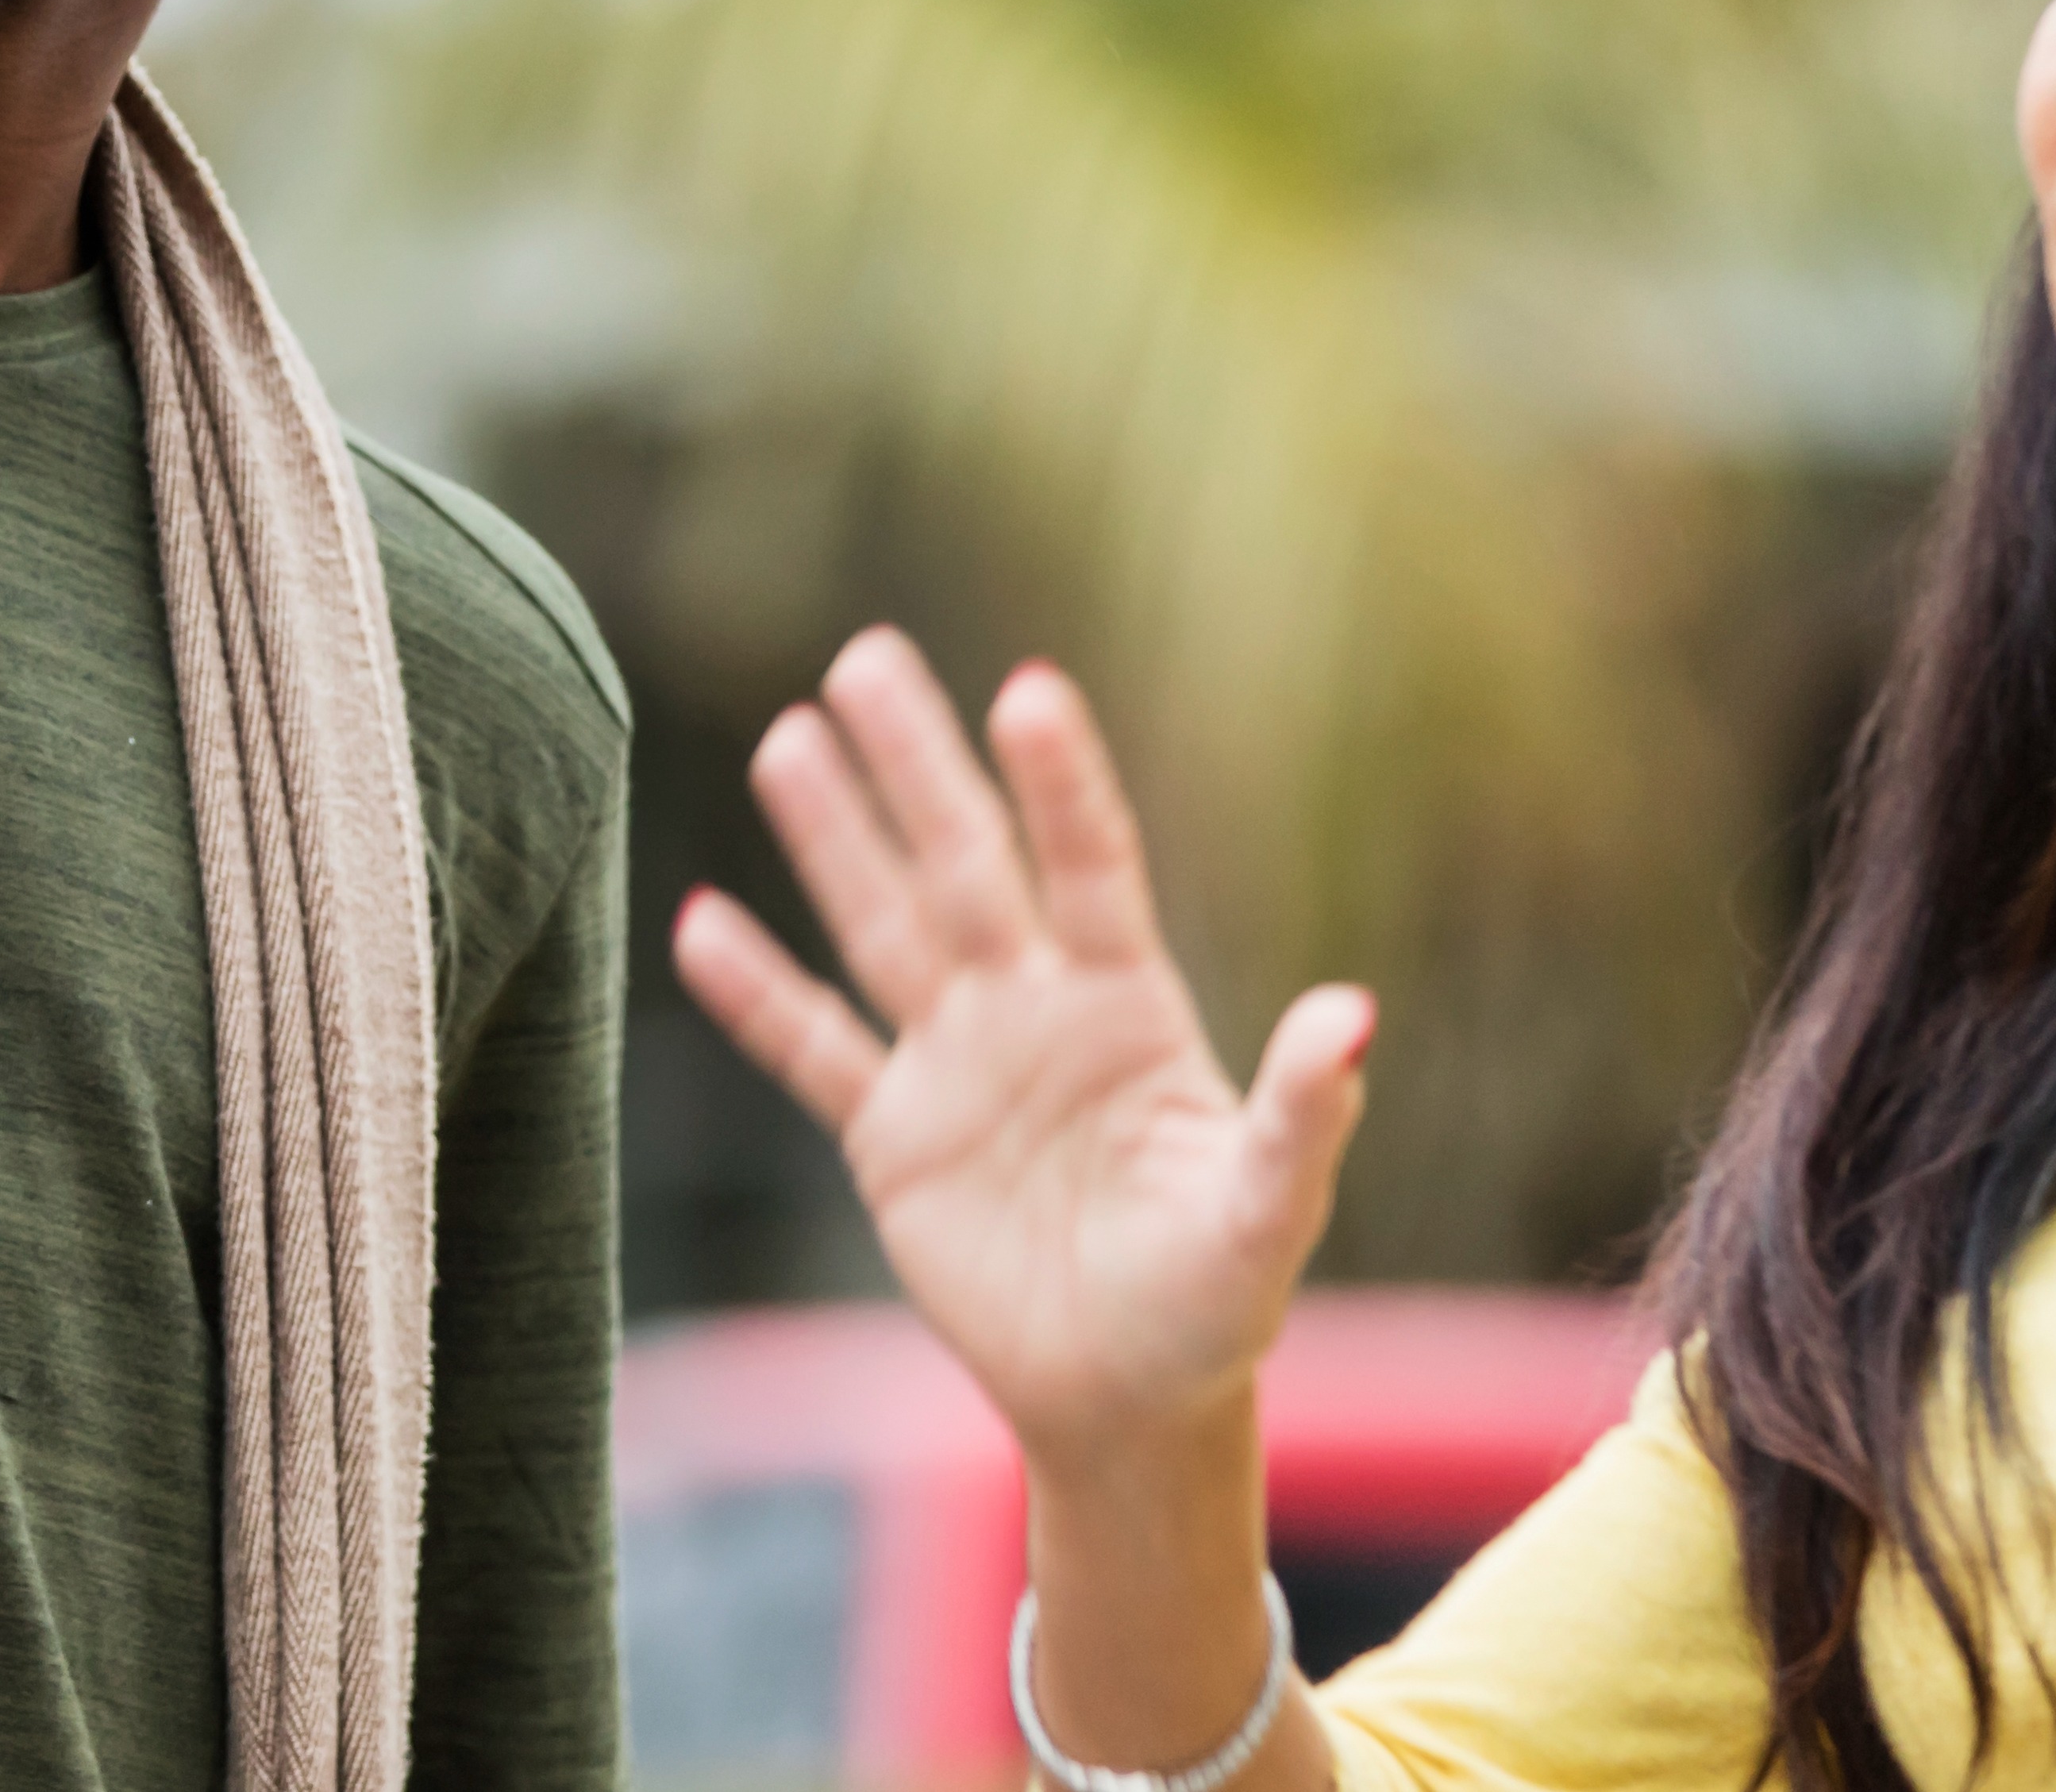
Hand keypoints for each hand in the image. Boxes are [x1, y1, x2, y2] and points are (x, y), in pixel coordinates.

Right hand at [671, 629, 1374, 1467]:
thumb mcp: (1267, 1210)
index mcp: (1128, 1007)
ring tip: (790, 742)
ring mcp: (957, 1065)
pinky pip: (816, 1050)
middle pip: (966, 865)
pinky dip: (758, 994)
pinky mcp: (893, 1138)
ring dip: (834, 840)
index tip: (1026, 691)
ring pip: (883, 928)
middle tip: (866, 657)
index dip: (1059, 785)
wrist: (1128, 1398)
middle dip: (918, 766)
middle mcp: (1034, 1010)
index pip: (1089, 868)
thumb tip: (1355, 1018)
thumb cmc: (1216, 1298)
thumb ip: (1300, 1113)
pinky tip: (700, 924)